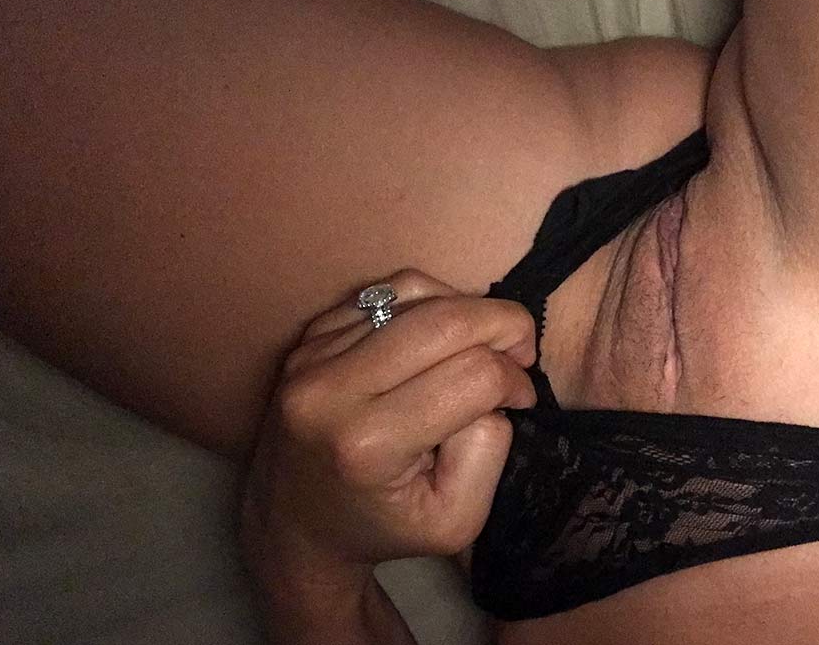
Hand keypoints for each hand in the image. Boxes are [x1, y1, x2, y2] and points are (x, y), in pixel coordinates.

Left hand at [239, 269, 535, 634]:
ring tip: (481, 344)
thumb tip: (494, 382)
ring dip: (468, 311)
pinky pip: (386, 292)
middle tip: (522, 352)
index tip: (519, 402)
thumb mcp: (455, 521)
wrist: (296, 525)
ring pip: (417, 294)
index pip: (474, 376)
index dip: (514, 381)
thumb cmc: (383, 526)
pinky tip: (438, 339)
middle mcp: (331, 390)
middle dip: (505, 324)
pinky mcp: (309, 337)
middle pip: (446, 320)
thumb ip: (488, 450)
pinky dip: (428, 304)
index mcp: (369, 445)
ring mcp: (313, 357)